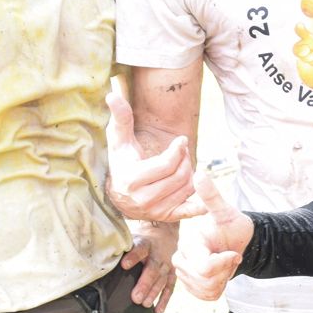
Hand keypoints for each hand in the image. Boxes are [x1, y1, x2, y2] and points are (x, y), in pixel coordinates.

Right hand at [105, 85, 205, 221]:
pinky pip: (191, 210)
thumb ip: (120, 118)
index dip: (179, 149)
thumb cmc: (121, 160)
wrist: (118, 193)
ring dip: (191, 172)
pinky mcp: (166, 218)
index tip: (181, 140)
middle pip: (180, 176)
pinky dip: (201, 200)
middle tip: (184, 151)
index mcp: (131, 179)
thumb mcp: (119, 140)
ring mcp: (155, 211)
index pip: (167, 164)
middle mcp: (142, 199)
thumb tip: (111, 94)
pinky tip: (201, 187)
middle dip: (186, 159)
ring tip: (184, 163)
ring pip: (187, 189)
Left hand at [121, 220, 178, 312]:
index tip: (124, 265)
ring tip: (144, 304)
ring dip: (154, 293)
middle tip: (136, 297)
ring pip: (161, 280)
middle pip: (153, 270)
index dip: (133, 257)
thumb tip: (103, 259)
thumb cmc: (142, 242)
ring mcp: (167, 266)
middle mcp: (158, 255)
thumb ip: (123, 249)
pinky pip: (170, 288)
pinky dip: (165, 300)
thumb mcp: (133, 239)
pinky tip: (158, 311)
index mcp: (146, 244)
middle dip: (145, 284)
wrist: (164, 235)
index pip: (140, 249)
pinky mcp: (172, 274)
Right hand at [176, 171, 252, 301]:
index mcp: (188, 244)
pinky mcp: (191, 286)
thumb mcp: (225, 211)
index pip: (204, 266)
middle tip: (231, 257)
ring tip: (226, 264)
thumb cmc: (233, 225)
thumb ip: (211, 197)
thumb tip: (198, 174)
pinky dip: (220, 287)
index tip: (234, 253)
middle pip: (205, 280)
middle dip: (225, 271)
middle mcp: (181, 259)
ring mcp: (185, 274)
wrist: (239, 242)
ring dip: (224, 279)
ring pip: (206, 290)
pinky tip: (222, 274)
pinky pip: (207, 296)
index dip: (224, 262)